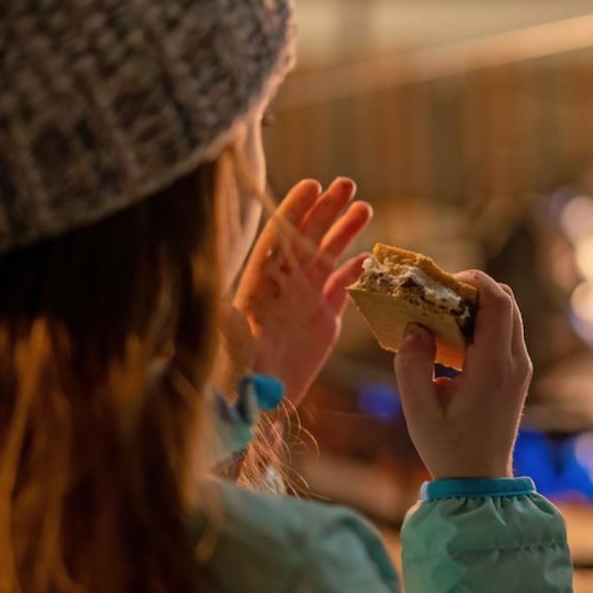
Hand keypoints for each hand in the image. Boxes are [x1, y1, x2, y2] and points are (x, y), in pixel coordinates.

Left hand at [231, 178, 371, 403]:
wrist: (258, 408)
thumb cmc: (238, 380)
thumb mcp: (234, 355)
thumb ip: (232, 333)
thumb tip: (222, 312)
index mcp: (259, 286)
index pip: (277, 239)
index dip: (293, 211)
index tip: (311, 184)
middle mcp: (282, 287)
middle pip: (306, 239)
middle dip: (325, 210)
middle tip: (347, 184)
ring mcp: (304, 301)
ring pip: (326, 257)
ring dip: (344, 232)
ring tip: (364, 208)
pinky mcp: (323, 321)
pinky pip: (341, 288)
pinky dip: (354, 272)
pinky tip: (370, 257)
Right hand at [393, 273, 530, 479]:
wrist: (481, 480)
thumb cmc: (448, 448)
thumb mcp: (418, 410)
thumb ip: (412, 365)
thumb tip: (414, 327)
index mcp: (493, 367)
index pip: (498, 302)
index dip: (474, 280)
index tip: (443, 281)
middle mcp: (515, 363)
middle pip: (507, 301)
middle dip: (474, 288)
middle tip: (438, 295)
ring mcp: (520, 368)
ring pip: (509, 315)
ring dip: (478, 305)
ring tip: (442, 314)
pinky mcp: (517, 374)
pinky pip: (506, 332)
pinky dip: (483, 323)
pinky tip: (453, 337)